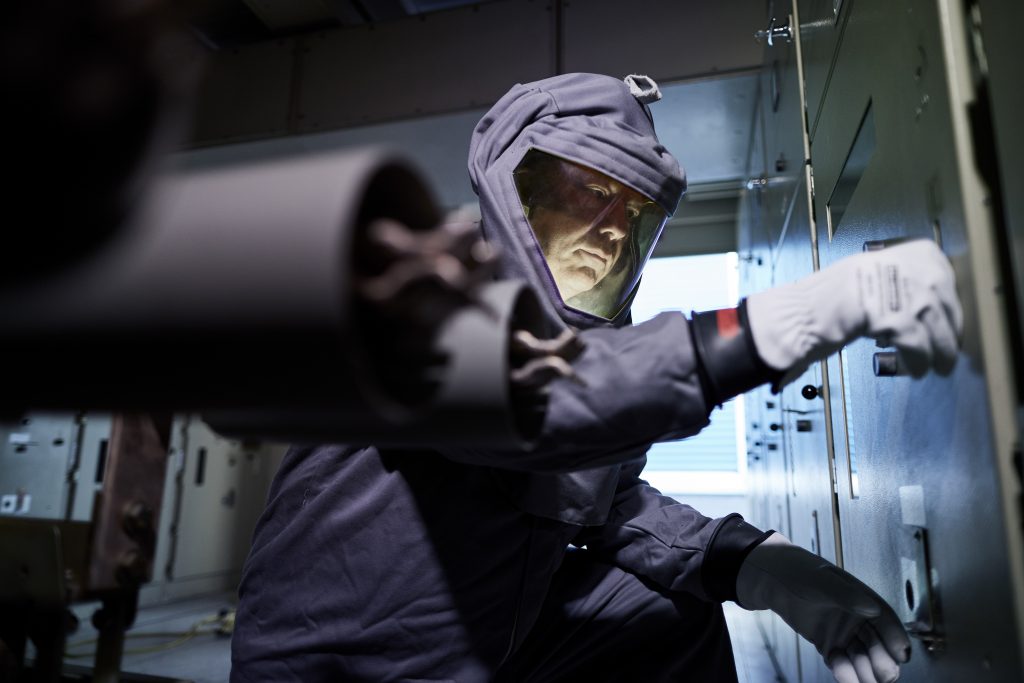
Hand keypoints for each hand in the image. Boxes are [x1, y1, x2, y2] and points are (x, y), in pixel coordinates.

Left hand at [736, 533, 910, 682]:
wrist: (774, 579)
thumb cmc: (801, 572)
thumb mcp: (824, 581)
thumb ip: (847, 595)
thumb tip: (872, 608)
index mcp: (864, 600)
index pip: (887, 622)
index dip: (896, 638)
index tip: (902, 655)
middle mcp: (858, 620)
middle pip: (879, 646)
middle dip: (882, 662)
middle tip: (882, 674)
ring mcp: (844, 635)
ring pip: (863, 660)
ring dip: (864, 672)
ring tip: (860, 679)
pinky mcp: (829, 646)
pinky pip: (842, 665)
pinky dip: (844, 672)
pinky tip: (841, 671)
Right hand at [746, 239, 962, 380]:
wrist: (798, 315)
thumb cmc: (824, 301)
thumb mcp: (868, 276)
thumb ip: (899, 281)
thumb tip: (930, 302)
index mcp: (902, 252)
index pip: (943, 274)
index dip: (949, 302)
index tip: (950, 317)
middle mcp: (906, 265)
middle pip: (945, 303)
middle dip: (950, 331)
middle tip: (948, 350)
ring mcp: (902, 290)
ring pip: (938, 327)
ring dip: (940, 352)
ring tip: (936, 366)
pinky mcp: (895, 317)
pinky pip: (919, 345)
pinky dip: (919, 361)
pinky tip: (916, 369)